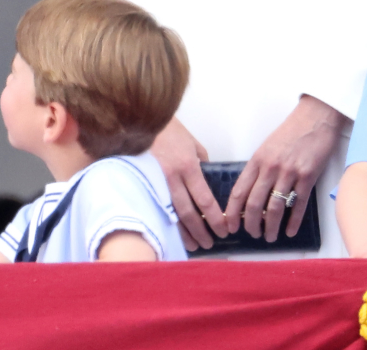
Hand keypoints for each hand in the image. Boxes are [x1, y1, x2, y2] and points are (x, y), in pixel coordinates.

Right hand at [149, 117, 226, 250]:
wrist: (141, 121)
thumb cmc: (170, 131)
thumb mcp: (193, 144)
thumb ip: (202, 164)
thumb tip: (207, 181)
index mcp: (188, 167)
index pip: (205, 200)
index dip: (215, 218)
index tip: (224, 229)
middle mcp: (172, 178)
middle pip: (188, 213)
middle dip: (201, 231)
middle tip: (210, 244)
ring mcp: (156, 183)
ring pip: (171, 215)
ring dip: (184, 233)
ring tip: (194, 245)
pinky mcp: (144, 185)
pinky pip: (158, 209)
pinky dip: (168, 224)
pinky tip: (174, 234)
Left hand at [228, 95, 346, 241]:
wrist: (316, 117)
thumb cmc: (291, 131)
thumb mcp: (267, 147)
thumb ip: (258, 168)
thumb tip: (250, 194)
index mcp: (257, 160)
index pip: (239, 192)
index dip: (232, 213)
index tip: (230, 226)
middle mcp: (271, 168)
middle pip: (255, 204)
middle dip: (251, 225)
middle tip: (252, 235)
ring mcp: (290, 173)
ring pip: (275, 207)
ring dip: (271, 227)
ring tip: (270, 237)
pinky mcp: (308, 176)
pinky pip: (299, 204)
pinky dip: (293, 221)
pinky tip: (289, 231)